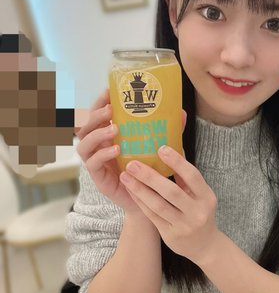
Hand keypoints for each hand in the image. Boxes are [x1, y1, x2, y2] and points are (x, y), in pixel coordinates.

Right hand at [76, 89, 186, 213]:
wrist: (152, 201)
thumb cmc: (153, 171)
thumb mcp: (160, 148)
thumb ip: (168, 131)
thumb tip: (181, 112)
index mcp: (109, 136)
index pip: (97, 114)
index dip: (99, 102)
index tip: (109, 91)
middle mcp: (99, 147)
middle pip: (84, 126)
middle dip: (95, 115)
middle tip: (111, 110)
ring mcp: (97, 162)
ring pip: (83, 144)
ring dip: (97, 133)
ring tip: (115, 129)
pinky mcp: (99, 178)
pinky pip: (92, 163)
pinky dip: (102, 154)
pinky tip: (116, 150)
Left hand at [119, 145, 218, 265]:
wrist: (204, 245)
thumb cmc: (199, 212)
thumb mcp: (200, 195)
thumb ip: (186, 177)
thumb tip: (175, 149)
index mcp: (206, 197)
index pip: (192, 176)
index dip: (177, 162)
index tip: (161, 148)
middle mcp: (197, 212)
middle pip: (171, 192)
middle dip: (150, 176)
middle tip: (132, 163)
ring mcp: (184, 225)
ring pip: (158, 205)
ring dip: (139, 189)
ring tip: (125, 176)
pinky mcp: (171, 235)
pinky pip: (152, 215)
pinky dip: (140, 202)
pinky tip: (131, 190)